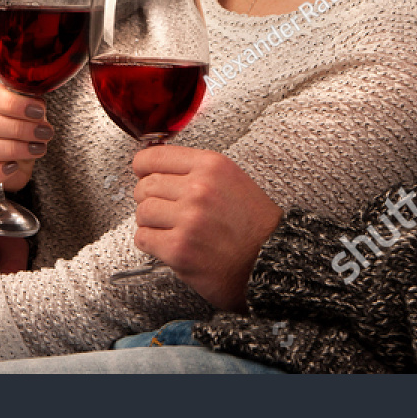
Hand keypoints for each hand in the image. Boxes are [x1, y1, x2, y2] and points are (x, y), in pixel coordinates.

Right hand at [0, 76, 52, 190]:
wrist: (20, 146)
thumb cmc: (21, 119)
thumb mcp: (26, 105)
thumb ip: (29, 102)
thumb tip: (37, 108)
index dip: (13, 103)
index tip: (38, 111)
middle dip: (18, 128)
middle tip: (43, 132)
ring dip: (13, 149)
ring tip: (37, 148)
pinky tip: (14, 167)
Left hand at [133, 146, 281, 312]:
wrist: (274, 261)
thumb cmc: (254, 224)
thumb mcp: (232, 180)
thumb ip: (197, 171)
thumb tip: (156, 167)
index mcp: (211, 166)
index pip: (153, 157)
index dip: (143, 169)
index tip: (143, 175)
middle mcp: (199, 189)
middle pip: (145, 186)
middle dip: (148, 199)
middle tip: (163, 211)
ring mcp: (188, 219)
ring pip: (142, 213)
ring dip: (150, 223)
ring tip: (169, 230)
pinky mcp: (180, 249)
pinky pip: (144, 239)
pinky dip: (151, 244)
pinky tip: (168, 245)